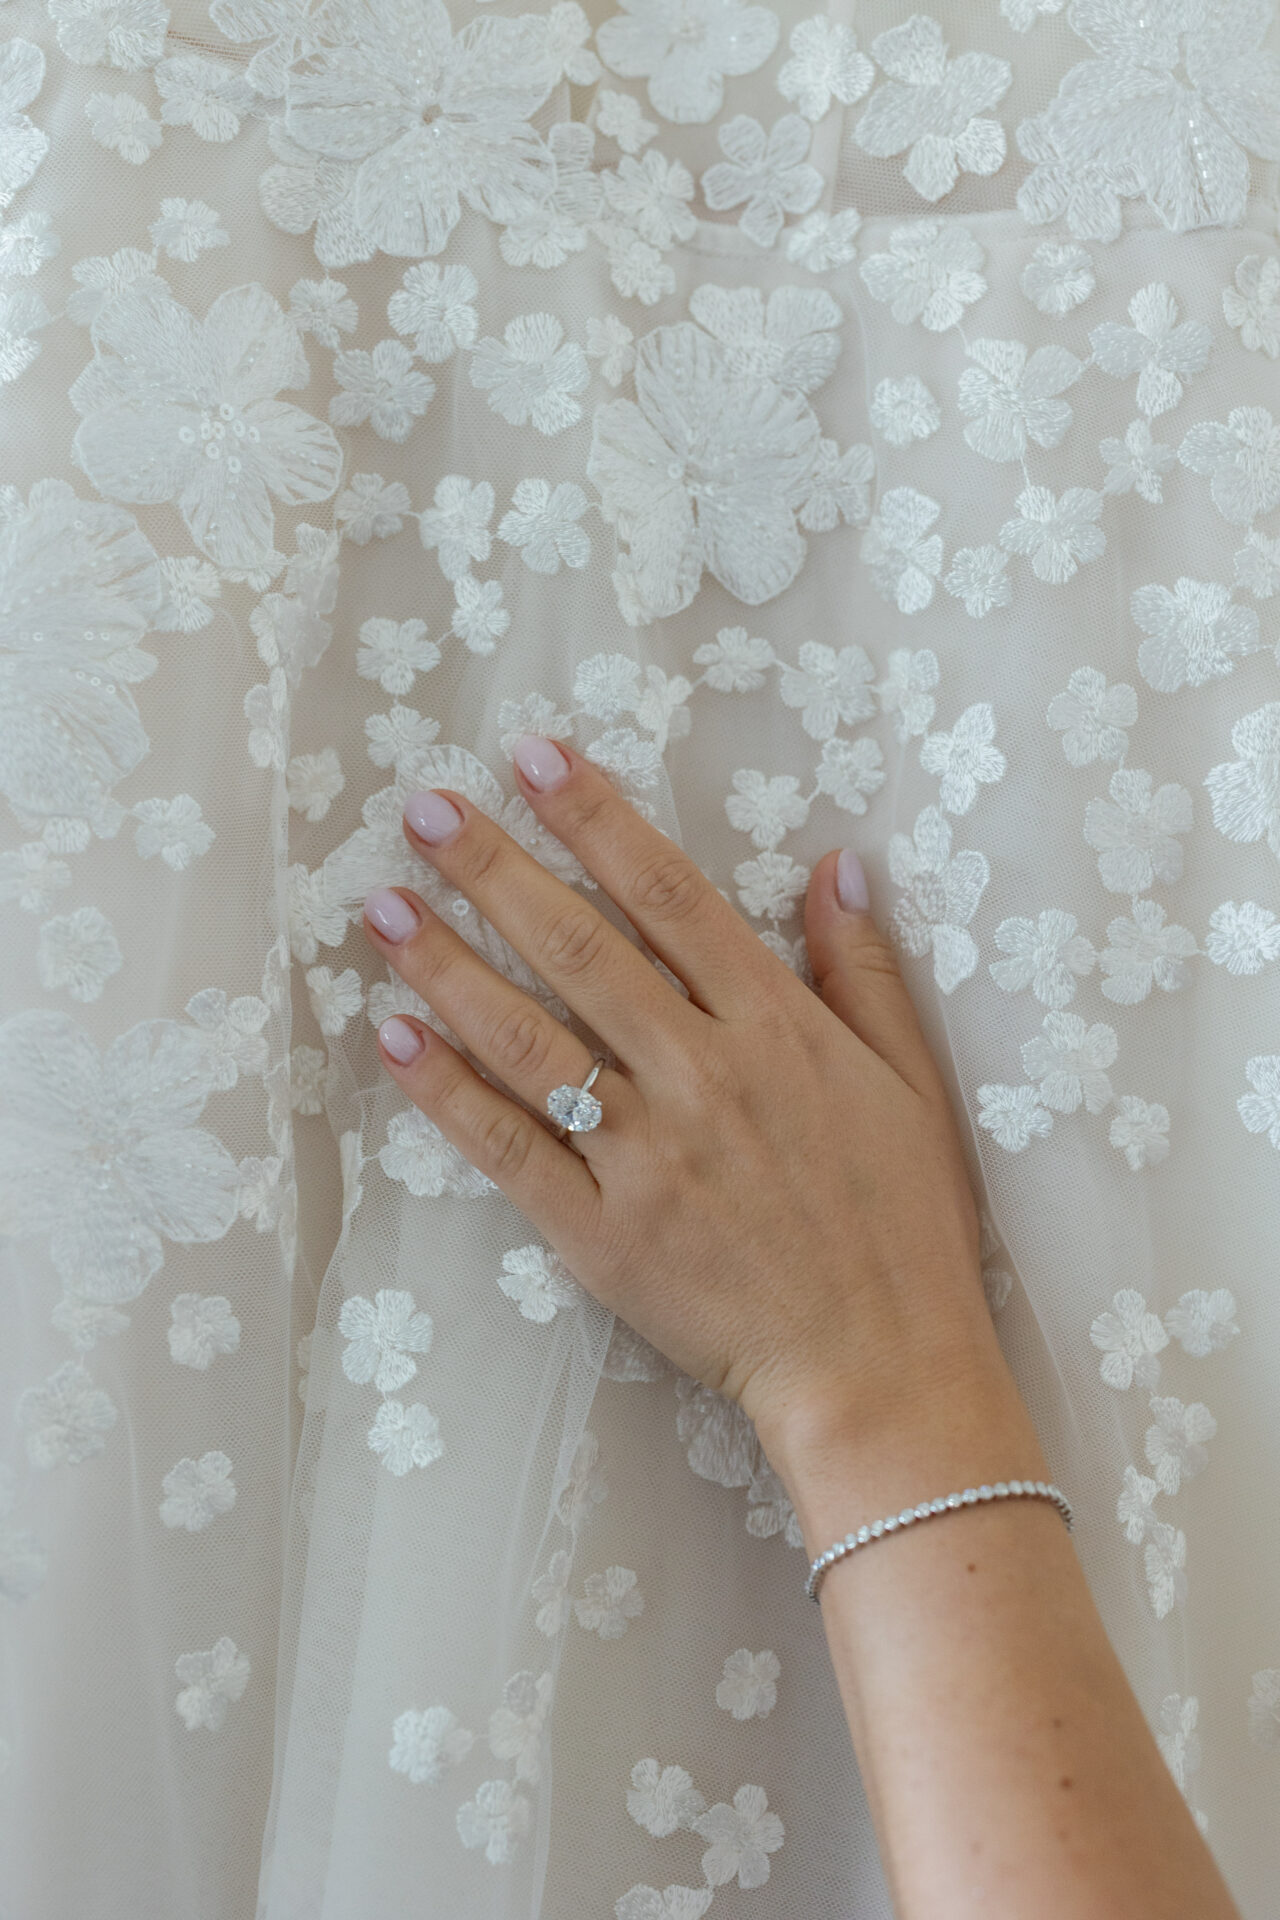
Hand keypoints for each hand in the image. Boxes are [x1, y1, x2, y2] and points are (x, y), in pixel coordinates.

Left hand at [361, 734, 1017, 1491]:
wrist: (881, 1370)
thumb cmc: (907, 1228)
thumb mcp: (913, 1084)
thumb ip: (864, 970)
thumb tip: (835, 861)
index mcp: (778, 1030)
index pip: (670, 897)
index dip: (596, 819)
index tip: (533, 758)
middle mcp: (703, 1076)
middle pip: (580, 949)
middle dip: (495, 869)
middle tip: (422, 808)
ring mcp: (645, 1157)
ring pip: (529, 1039)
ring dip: (448, 965)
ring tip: (383, 906)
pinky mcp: (601, 1234)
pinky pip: (509, 1150)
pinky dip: (447, 1093)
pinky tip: (393, 1036)